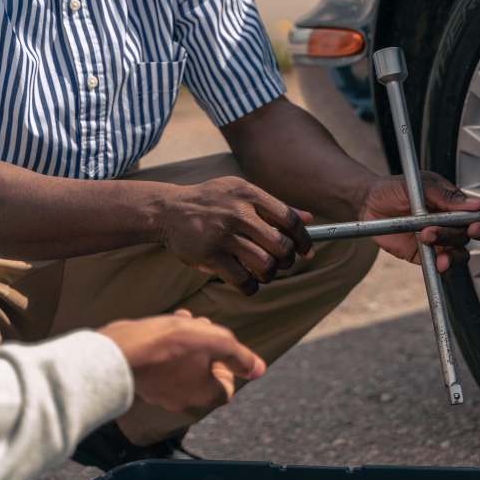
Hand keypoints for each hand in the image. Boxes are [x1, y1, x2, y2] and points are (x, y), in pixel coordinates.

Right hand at [98, 310, 265, 412]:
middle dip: (207, 346)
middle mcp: (181, 399)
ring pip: (183, 364)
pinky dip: (167, 344)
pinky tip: (164, 324)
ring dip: (188, 340)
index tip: (219, 348)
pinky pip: (162, 363)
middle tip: (202, 325)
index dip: (229, 365)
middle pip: (205, 373)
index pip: (227, 387)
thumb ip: (241, 356)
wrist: (118, 351)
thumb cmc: (170, 345)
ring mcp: (158, 392)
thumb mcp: (216, 342)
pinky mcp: (141, 379)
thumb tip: (259, 370)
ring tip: (184, 318)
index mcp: (203, 395)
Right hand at [156, 177, 313, 294]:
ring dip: (270, 275)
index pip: (290, 219)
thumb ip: (275, 206)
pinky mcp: (210, 256)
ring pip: (266, 265)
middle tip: (281, 263)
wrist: (168, 210)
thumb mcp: (241, 193)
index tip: (306, 251)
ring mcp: (224, 236)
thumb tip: (310, 219)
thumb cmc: (211, 202)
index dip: (303, 239)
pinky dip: (251, 286)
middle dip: (287, 260)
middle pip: (281, 246)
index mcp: (249, 195)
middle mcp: (238, 213)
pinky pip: (243, 280)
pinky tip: (248, 282)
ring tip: (263, 272)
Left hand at [359, 172, 479, 271]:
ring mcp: (436, 241)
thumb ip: (446, 196)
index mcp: (451, 205)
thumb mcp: (420, 186)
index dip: (479, 224)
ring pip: (456, 254)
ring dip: (450, 257)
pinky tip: (438, 268)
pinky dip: (442, 272)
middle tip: (429, 232)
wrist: (369, 203)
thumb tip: (475, 205)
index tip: (474, 227)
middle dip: (451, 237)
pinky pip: (439, 267)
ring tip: (435, 254)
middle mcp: (447, 224)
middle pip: (464, 237)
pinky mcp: (423, 255)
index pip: (475, 217)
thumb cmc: (393, 189)